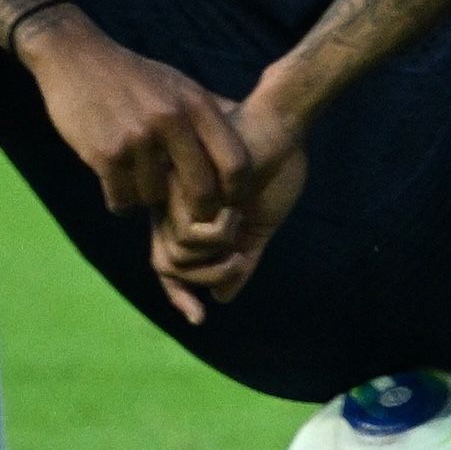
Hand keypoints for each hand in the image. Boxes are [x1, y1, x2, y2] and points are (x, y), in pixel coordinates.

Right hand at [14, 6, 246, 220]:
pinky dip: (122, 202)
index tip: (230, 204)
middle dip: (201, 212)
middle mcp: (171, 121)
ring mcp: (137, 139)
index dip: (237, 192)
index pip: (236, 162)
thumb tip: (243, 154)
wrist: (77, 58)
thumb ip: (207, 118)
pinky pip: (122, 201)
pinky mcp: (105, 154)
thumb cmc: (136, 77)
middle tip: (194, 219)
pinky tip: (120, 187)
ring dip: (149, 200)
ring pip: (156, 199)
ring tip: (142, 184)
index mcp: (197, 105)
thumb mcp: (181, 86)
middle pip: (202, 190)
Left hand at [150, 92, 307, 322]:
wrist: (283, 131)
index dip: (177, 295)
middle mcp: (174, 207)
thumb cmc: (275, 169)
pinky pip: (192, 236)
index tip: (199, 318)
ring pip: (177, 256)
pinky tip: (235, 206)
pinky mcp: (181, 189)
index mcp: (188, 215)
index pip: (169, 264)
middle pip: (167, 266)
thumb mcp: (260, 225)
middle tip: (239, 261)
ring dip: (217, 252)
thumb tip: (222, 298)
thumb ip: (241, 260)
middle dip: (205, 278)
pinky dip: (220, 231)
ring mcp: (175, 197)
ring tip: (240, 224)